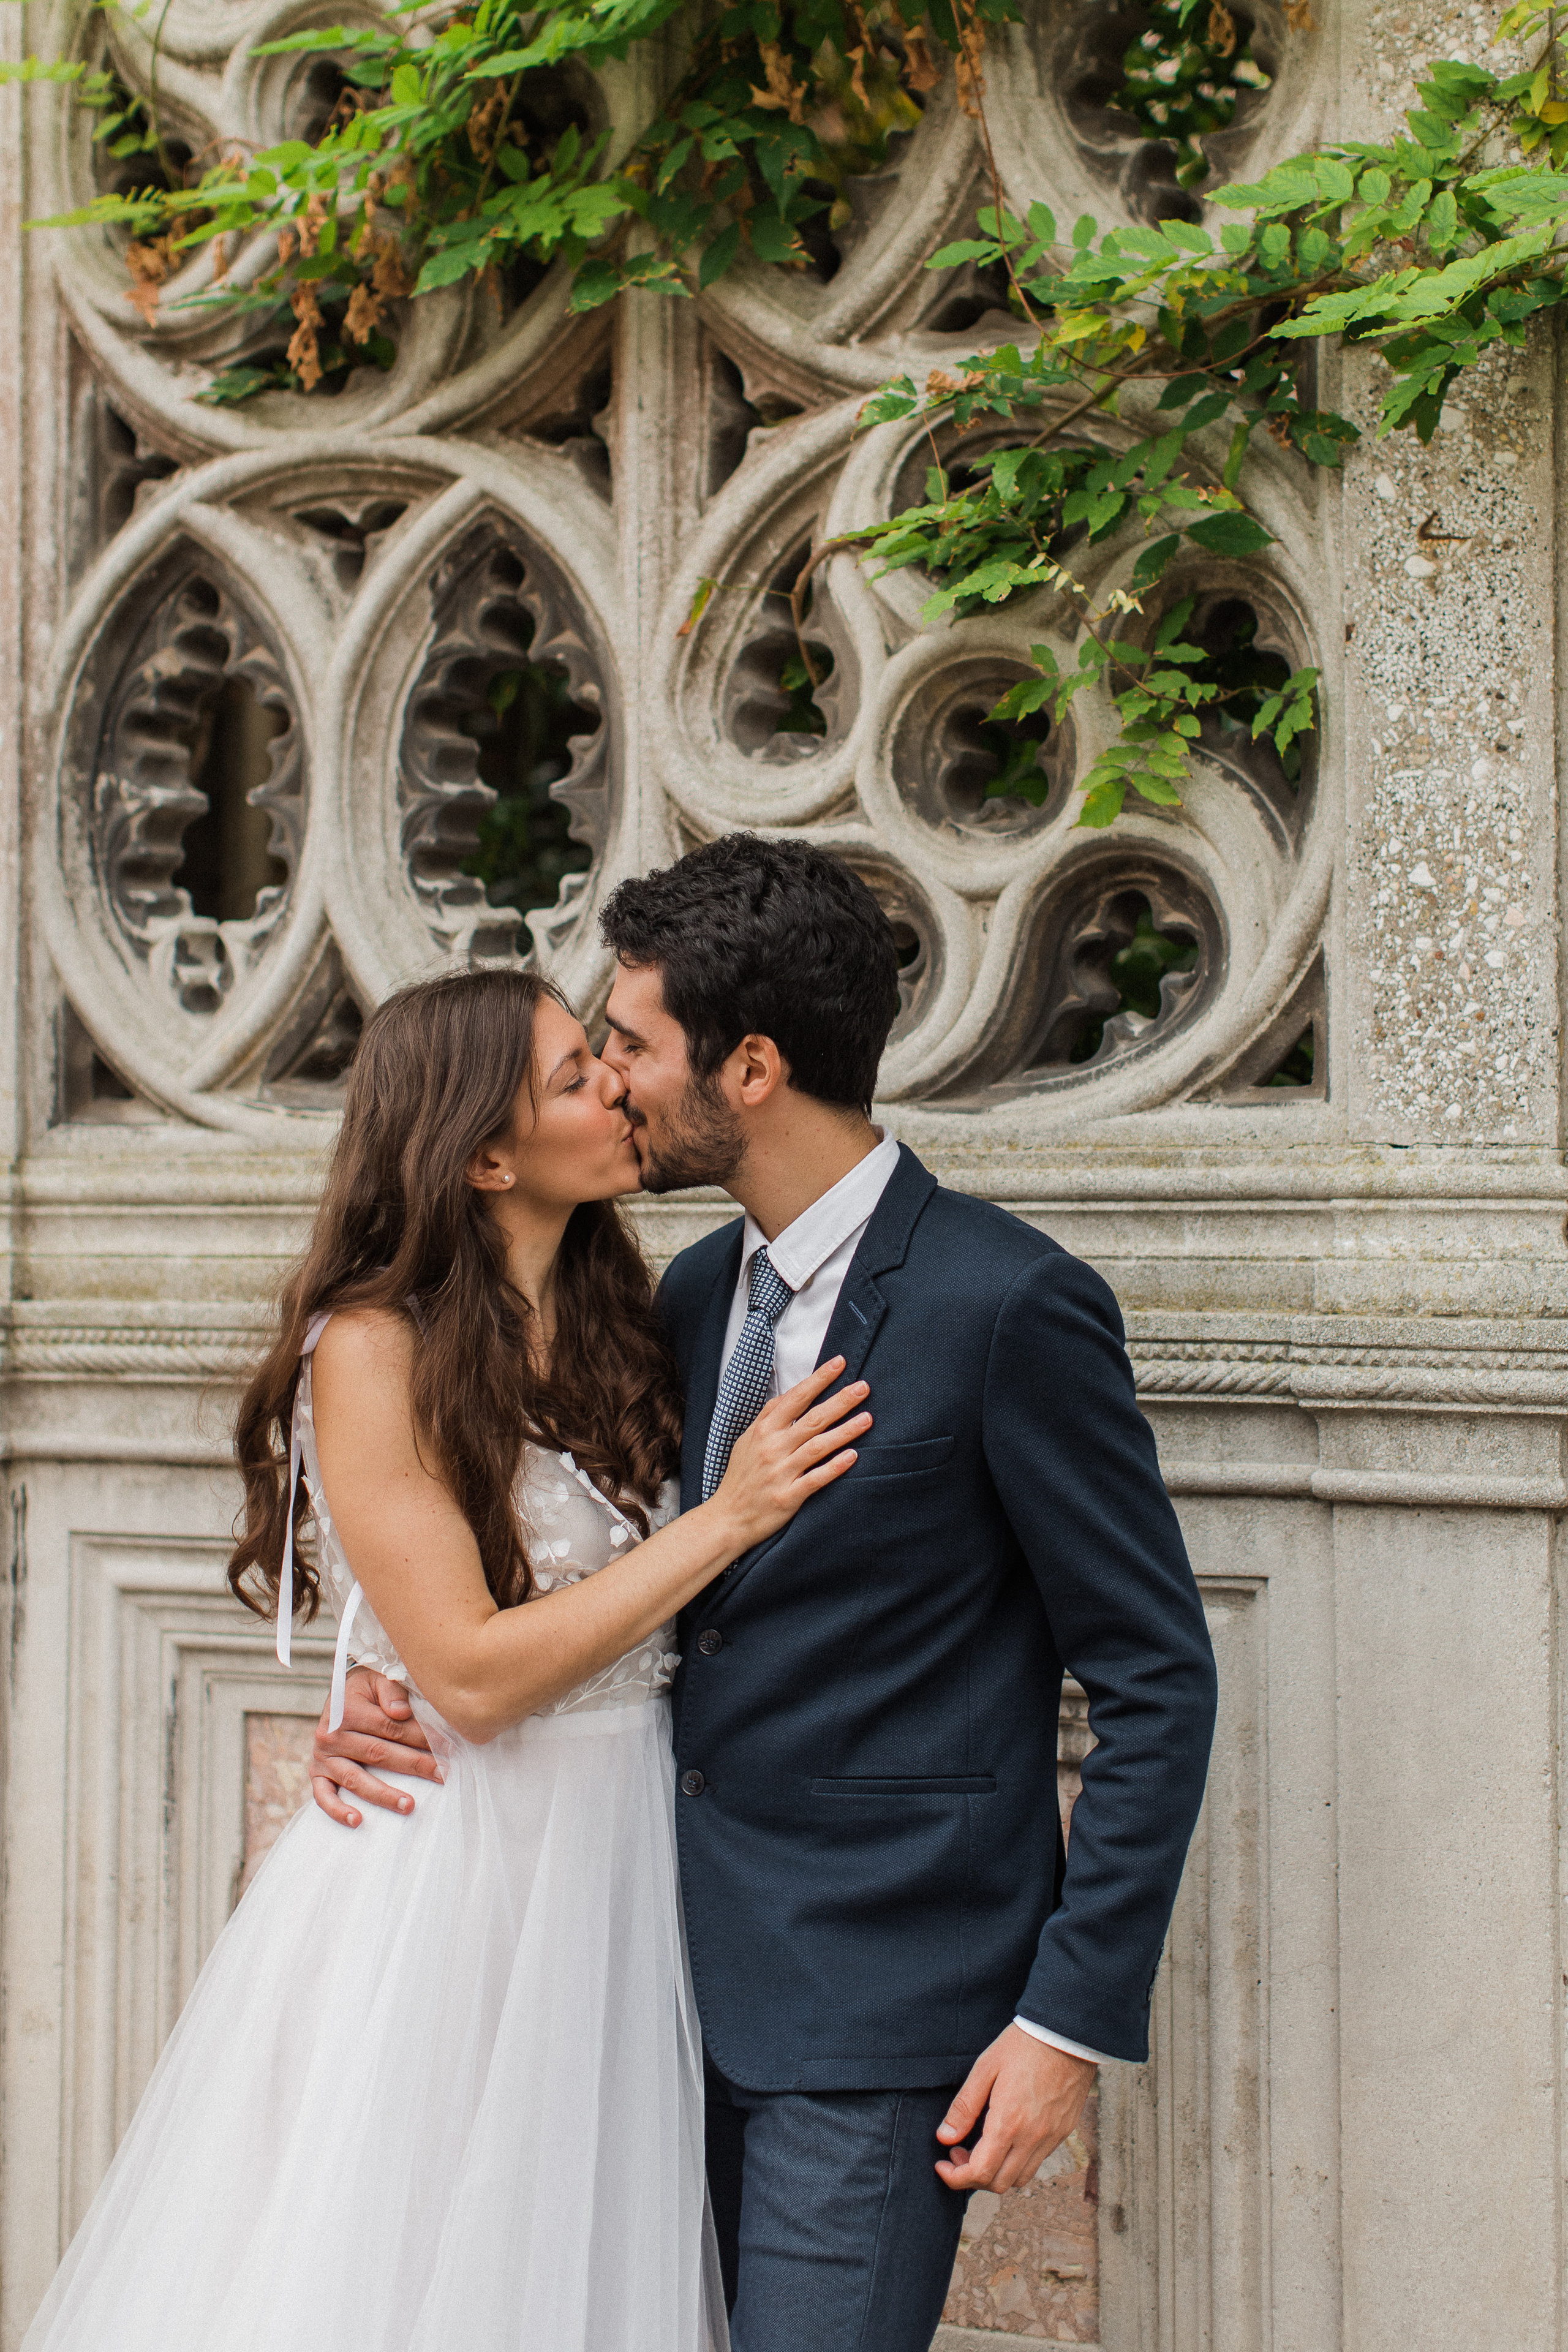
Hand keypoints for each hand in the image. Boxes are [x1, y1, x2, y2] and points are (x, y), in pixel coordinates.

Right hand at [309, 1668, 440, 1827]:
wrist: (341, 1694)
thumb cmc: (367, 1689)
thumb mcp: (378, 1678)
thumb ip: (391, 1691)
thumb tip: (402, 1712)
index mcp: (347, 1710)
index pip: (391, 1728)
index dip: (421, 1738)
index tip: (448, 1747)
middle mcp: (331, 1735)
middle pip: (379, 1754)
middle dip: (415, 1765)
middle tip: (443, 1774)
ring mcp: (323, 1757)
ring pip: (356, 1779)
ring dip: (384, 1794)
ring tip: (410, 1805)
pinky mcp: (317, 1774)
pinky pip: (324, 1796)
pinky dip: (338, 1810)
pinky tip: (358, 1821)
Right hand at [710, 1357, 870, 1553]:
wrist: (726, 1518)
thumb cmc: (741, 1477)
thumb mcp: (747, 1440)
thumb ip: (768, 1418)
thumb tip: (789, 1395)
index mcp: (763, 1431)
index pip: (795, 1398)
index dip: (818, 1380)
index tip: (840, 1363)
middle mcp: (772, 1448)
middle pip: (812, 1419)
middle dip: (840, 1401)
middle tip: (864, 1387)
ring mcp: (780, 1472)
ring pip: (818, 1446)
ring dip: (845, 1431)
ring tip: (868, 1418)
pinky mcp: (787, 1497)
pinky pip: (815, 1479)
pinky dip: (834, 1467)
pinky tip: (853, 1456)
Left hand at [934, 2024, 1095, 2192]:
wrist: (1066, 2034)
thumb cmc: (1023, 2046)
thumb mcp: (985, 2068)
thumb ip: (964, 2106)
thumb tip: (945, 2137)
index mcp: (1009, 2122)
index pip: (980, 2172)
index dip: (956, 2177)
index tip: (942, 2165)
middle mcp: (1032, 2138)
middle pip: (999, 2183)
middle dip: (972, 2178)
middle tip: (958, 2152)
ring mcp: (1051, 2138)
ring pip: (1020, 2178)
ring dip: (996, 2173)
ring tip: (981, 2148)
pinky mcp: (1063, 2132)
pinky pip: (1037, 2162)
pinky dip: (1016, 2163)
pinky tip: (1006, 2139)